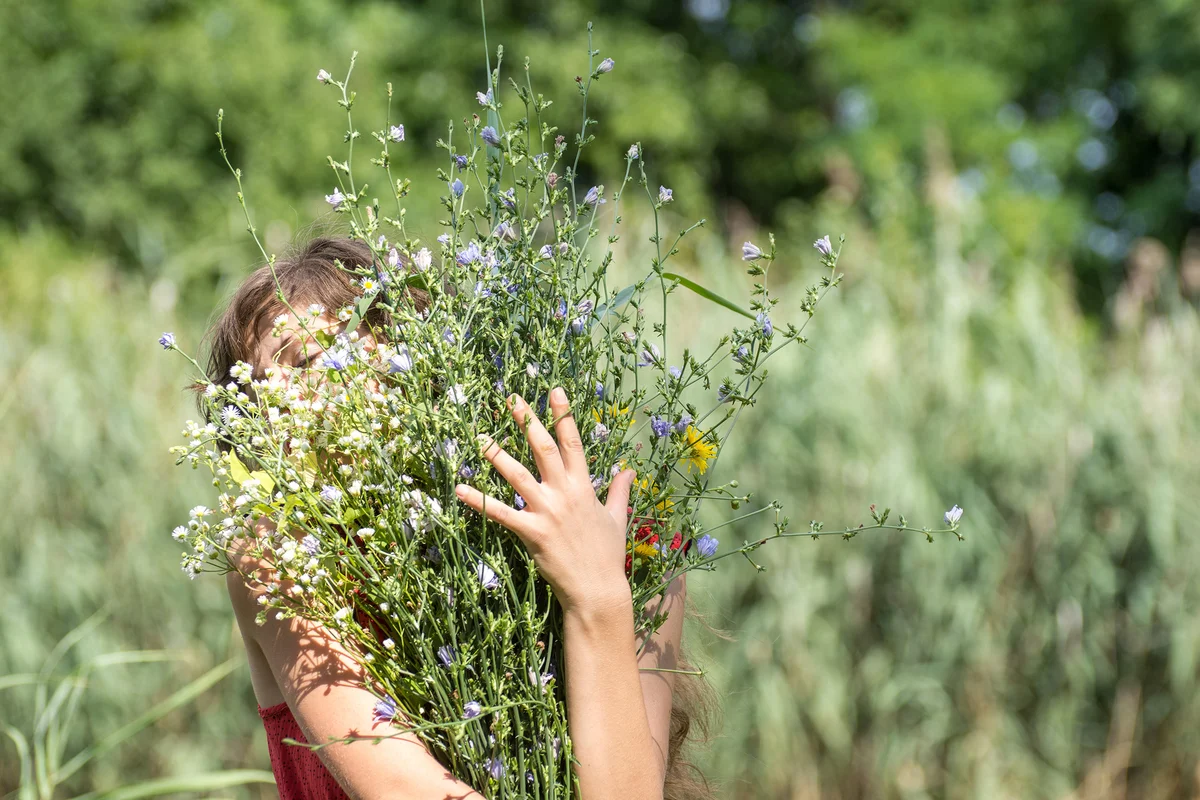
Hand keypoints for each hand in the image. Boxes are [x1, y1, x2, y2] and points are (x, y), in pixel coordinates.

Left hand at [454, 386, 635, 614]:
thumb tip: (628, 470)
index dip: (564, 416)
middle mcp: (564, 493)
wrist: (597, 589)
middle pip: (544, 450)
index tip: (555, 392)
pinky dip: (478, 501)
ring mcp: (547, 512)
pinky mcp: (531, 532)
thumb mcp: (616, 518)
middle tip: (512, 400)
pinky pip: (500, 513)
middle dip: (528, 423)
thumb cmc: (606, 554)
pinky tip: (459, 490)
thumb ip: (618, 491)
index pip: (574, 443)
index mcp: (583, 487)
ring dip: (498, 455)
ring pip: (518, 476)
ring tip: (480, 437)